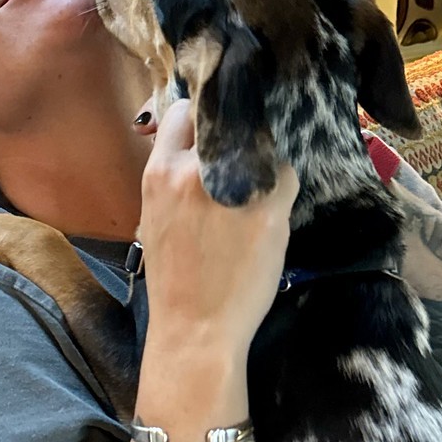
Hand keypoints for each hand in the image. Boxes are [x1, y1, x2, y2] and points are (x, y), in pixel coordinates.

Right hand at [138, 99, 297, 359]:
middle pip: (225, 119)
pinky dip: (282, 187)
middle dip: (237, 133)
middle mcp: (194, 172)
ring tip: (258, 190)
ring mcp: (233, 187)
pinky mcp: (269, 209)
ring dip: (265, 160)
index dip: (202, 118)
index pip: (183, 112)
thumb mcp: (154, 220)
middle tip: (244, 155)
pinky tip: (272, 211)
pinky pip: (286, 176)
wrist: (196, 329)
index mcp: (160, 174)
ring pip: (262, 143)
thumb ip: (173, 180)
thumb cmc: (174, 281)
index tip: (215, 131)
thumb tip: (196, 152)